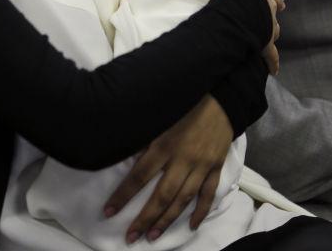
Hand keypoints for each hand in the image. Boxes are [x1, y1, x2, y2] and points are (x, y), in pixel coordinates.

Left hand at [103, 95, 233, 243]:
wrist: (222, 95)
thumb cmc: (185, 101)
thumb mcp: (159, 114)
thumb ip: (143, 134)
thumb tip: (125, 151)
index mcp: (164, 144)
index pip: (139, 176)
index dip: (123, 196)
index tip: (109, 212)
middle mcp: (182, 159)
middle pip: (161, 196)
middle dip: (145, 219)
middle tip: (131, 237)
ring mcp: (201, 165)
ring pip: (183, 199)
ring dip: (167, 220)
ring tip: (153, 236)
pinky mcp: (216, 166)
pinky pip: (208, 193)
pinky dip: (200, 211)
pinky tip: (191, 225)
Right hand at [213, 0, 283, 74]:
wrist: (241, 3)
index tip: (279, 4)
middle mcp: (269, 9)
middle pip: (273, 14)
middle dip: (271, 18)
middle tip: (269, 22)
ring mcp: (269, 26)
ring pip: (273, 32)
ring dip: (271, 36)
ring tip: (267, 42)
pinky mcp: (267, 43)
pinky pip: (271, 55)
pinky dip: (272, 62)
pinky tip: (273, 70)